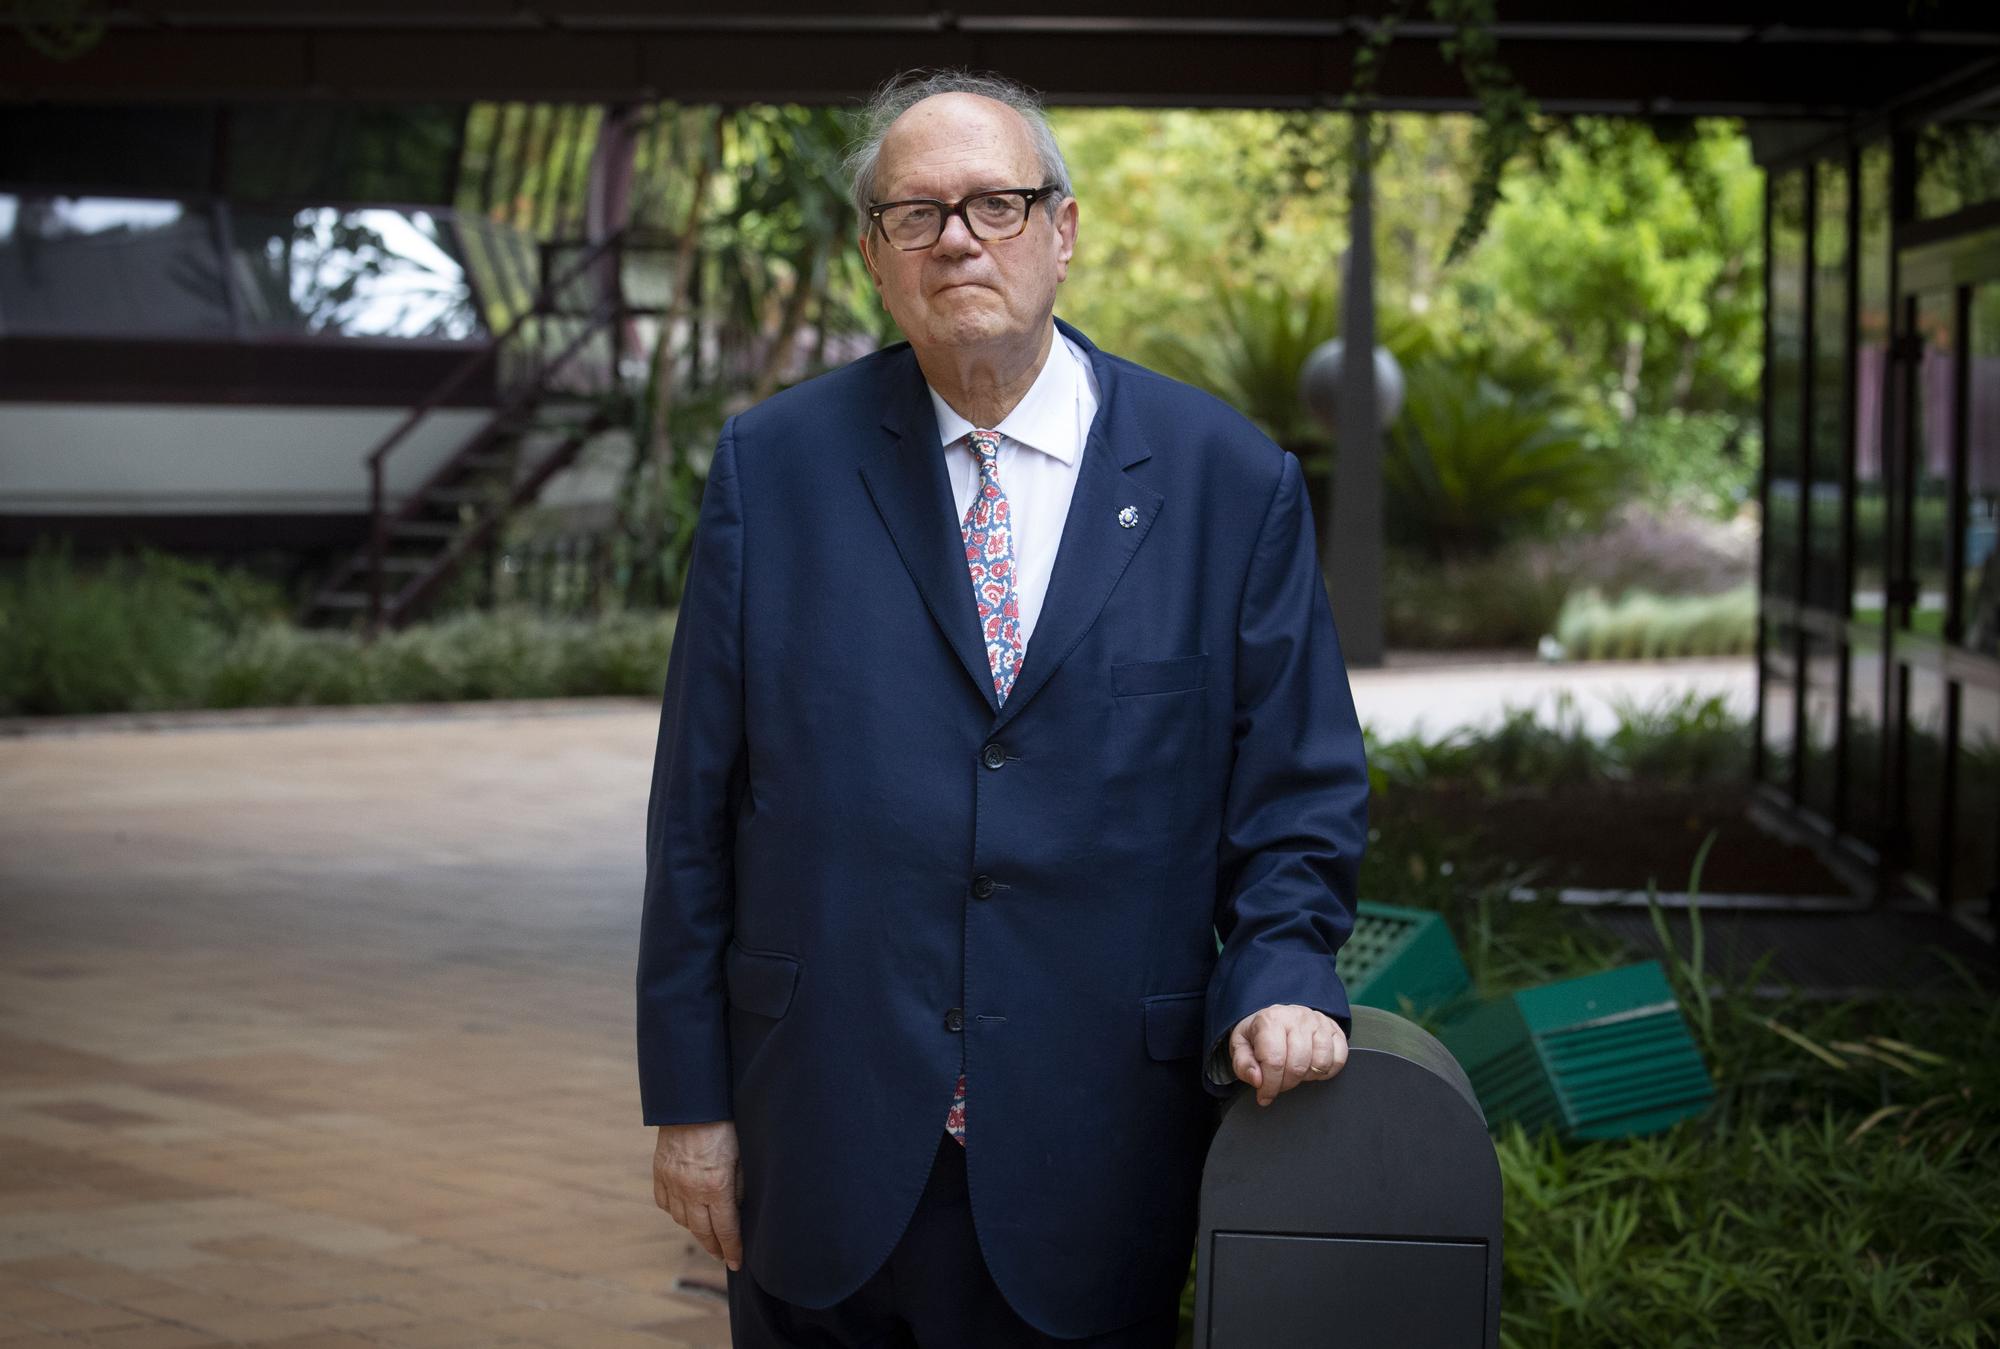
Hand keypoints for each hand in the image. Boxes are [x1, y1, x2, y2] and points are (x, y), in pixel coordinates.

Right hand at [652, 1119, 745, 1270]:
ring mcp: (672, 1182)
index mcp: (716, 1186)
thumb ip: (739, 1186)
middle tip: (722, 1256)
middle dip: (714, 1247)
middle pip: (702, 1231)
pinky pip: (665, 1203)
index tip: (737, 1263)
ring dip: (695, 1229)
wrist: (692, 1102)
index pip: (726, 1229)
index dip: (732, 1249)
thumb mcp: (742, 1156)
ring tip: (706, 1233)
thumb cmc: (724, 1126)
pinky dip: (675, 1211)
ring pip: (682, 1220)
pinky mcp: (659, 1173)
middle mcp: (691, 1189)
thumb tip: (738, 1210)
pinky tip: (685, 1212)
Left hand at [1229, 1004, 1347, 1106]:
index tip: (1264, 1096)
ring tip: (1295, 1072)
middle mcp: (1297, 1017)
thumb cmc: (1259, 1034)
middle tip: (1279, 1084)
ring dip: (1307, 1077)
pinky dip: (1327, 1071)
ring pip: (1320, 1063)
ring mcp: (1319, 1022)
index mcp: (1271, 1020)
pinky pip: (1339, 1059)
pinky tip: (1312, 1068)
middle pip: (1298, 1065)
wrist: (1277, 1017)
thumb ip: (1243, 1065)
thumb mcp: (1241, 1046)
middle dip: (1286, 1084)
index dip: (1269, 1085)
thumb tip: (1257, 1080)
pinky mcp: (1335, 1030)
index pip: (1274, 1061)